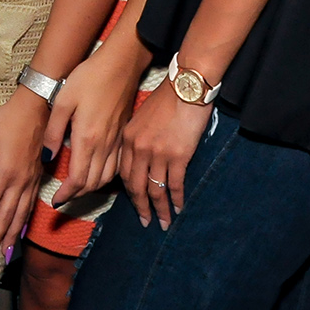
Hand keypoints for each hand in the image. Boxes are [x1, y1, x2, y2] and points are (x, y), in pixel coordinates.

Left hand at [0, 87, 47, 269]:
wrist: (39, 108)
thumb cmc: (8, 119)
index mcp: (4, 172)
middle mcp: (19, 182)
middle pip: (5, 218)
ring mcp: (31, 182)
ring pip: (19, 217)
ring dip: (9, 238)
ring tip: (2, 257)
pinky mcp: (37, 179)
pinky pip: (30, 208)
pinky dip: (23, 224)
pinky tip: (18, 234)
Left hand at [45, 52, 136, 207]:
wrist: (120, 64)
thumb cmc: (88, 78)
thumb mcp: (62, 100)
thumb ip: (53, 131)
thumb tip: (47, 157)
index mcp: (87, 138)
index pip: (78, 179)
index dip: (66, 195)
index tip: (55, 201)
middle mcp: (104, 145)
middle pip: (92, 184)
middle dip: (77, 195)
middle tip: (63, 198)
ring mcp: (116, 141)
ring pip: (106, 178)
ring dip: (91, 188)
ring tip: (77, 189)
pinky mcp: (123, 136)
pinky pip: (116, 167)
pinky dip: (106, 178)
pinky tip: (96, 174)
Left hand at [117, 82, 211, 229]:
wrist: (186, 86)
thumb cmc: (166, 98)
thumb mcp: (139, 116)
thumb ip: (135, 138)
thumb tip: (138, 158)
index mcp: (127, 139)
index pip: (123, 173)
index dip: (128, 192)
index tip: (134, 203)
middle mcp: (139, 149)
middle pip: (136, 187)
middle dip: (141, 208)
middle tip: (146, 222)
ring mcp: (158, 153)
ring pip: (156, 190)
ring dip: (160, 210)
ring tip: (163, 223)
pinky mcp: (178, 155)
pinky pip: (175, 185)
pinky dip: (176, 199)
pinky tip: (179, 208)